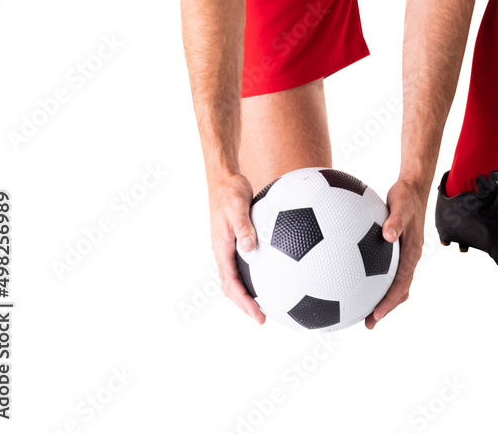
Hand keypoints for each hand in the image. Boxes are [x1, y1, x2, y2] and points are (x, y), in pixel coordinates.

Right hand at [209, 172, 265, 324]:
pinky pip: (245, 263)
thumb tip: (251, 248)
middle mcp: (224, 252)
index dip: (244, 302)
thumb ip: (243, 227)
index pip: (230, 284)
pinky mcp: (238, 240)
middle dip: (245, 305)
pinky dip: (255, 274)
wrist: (224, 179)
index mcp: (221, 248)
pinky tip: (276, 272)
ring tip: (269, 303)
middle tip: (263, 318)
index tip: (258, 316)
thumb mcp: (237, 206)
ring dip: (248, 293)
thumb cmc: (230, 190)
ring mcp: (230, 247)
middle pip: (231, 287)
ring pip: (237, 277)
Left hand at [364, 177, 428, 329]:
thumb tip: (388, 236)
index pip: (401, 284)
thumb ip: (395, 221)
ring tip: (361, 309)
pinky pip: (386, 269)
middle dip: (385, 308)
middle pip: (399, 290)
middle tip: (368, 323)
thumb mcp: (401, 206)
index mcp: (412, 253)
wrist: (412, 186)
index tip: (376, 315)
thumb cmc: (406, 196)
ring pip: (393, 282)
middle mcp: (408, 257)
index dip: (389, 302)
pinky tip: (356, 277)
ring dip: (381, 297)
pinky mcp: (395, 248)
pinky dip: (375, 280)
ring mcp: (402, 254)